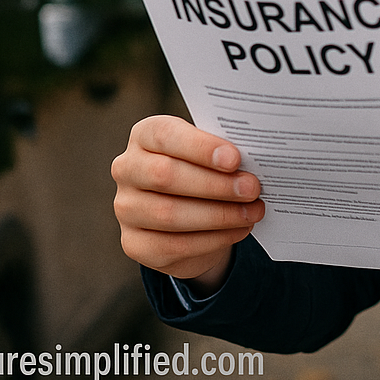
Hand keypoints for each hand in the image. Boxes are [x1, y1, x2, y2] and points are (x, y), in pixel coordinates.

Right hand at [111, 115, 263, 291]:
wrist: (188, 211)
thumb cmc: (204, 167)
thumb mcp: (210, 151)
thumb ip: (222, 151)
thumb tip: (253, 161)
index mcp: (145, 134)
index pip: (166, 135)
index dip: (201, 147)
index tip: (235, 158)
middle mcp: (127, 168)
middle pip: (166, 176)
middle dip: (215, 184)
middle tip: (252, 188)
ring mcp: (126, 208)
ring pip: (170, 214)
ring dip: (219, 215)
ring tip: (253, 211)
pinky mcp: (134, 243)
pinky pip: (174, 245)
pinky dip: (213, 239)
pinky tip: (239, 230)